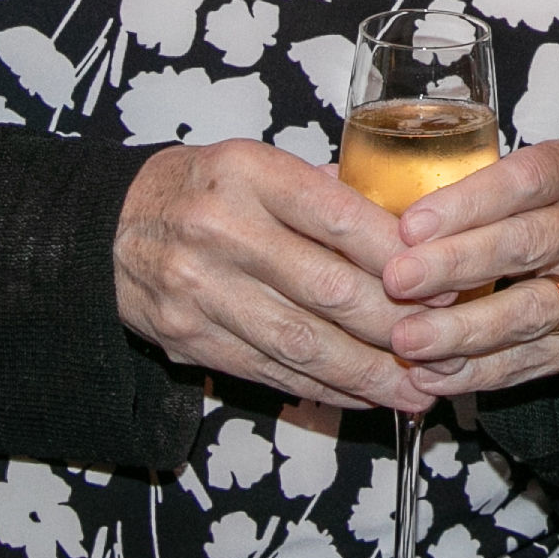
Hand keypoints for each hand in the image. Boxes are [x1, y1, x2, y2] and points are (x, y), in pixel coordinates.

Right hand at [115, 142, 426, 411]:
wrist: (112, 228)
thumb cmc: (205, 188)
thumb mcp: (259, 161)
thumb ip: (327, 190)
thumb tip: (410, 225)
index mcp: (249, 173)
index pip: (338, 217)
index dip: (398, 256)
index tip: (446, 278)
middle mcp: (221, 230)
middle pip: (326, 289)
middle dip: (395, 324)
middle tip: (446, 343)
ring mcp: (201, 290)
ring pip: (301, 343)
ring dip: (367, 373)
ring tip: (417, 391)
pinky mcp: (190, 340)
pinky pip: (271, 372)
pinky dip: (325, 389)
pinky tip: (365, 396)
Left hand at [378, 139, 558, 395]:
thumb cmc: (525, 216)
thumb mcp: (504, 186)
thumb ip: (448, 193)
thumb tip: (346, 194)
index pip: (524, 179)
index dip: (467, 203)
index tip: (409, 226)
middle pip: (528, 243)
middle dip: (456, 265)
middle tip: (396, 282)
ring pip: (531, 309)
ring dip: (462, 330)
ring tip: (406, 340)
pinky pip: (535, 360)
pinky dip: (478, 371)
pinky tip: (433, 375)